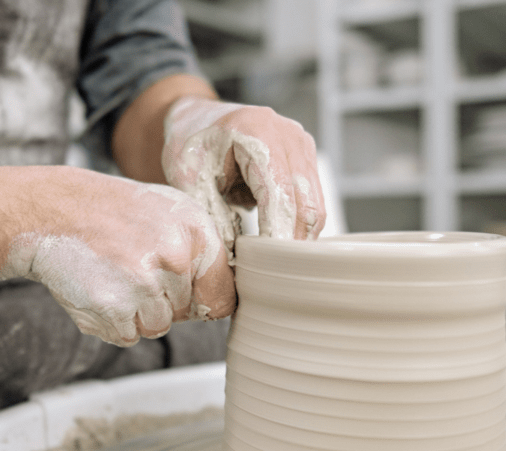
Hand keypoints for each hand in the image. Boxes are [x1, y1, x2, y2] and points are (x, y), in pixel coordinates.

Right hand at [0, 167, 234, 346]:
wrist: (53, 210)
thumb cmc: (112, 211)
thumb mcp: (169, 212)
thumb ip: (201, 250)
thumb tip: (223, 293)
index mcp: (197, 232)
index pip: (223, 297)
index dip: (202, 301)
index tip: (185, 295)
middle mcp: (176, 257)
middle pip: (184, 315)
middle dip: (159, 301)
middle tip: (129, 269)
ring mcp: (144, 283)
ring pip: (156, 328)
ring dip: (134, 314)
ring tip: (112, 277)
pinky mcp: (113, 306)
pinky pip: (126, 336)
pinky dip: (110, 322)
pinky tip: (97, 289)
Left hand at [161, 97, 325, 258]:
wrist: (198, 118)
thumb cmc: (190, 144)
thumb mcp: (189, 180)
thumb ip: (211, 215)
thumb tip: (235, 260)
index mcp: (257, 131)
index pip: (279, 194)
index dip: (277, 234)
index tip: (270, 268)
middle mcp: (289, 135)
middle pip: (306, 204)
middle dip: (292, 244)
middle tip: (274, 277)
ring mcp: (303, 146)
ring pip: (315, 208)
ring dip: (297, 238)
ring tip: (275, 265)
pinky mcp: (306, 159)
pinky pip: (311, 202)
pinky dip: (297, 226)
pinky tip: (276, 242)